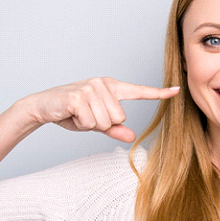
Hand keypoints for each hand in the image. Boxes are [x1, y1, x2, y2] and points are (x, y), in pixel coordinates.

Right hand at [22, 77, 179, 141]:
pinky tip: (71, 114)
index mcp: (111, 87)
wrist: (42, 106)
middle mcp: (103, 84)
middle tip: (86, 116)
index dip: (159, 93)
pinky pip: (92, 121)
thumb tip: (132, 136)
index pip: (139, 91)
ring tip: (78, 114)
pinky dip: (81, 123)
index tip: (177, 90)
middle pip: (120, 117)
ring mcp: (91, 88)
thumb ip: (115, 129)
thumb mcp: (96, 123)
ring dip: (91, 124)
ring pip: (107, 121)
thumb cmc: (71, 113)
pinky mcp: (79, 96)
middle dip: (103, 123)